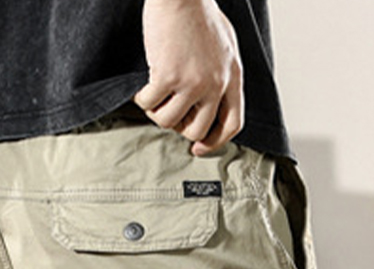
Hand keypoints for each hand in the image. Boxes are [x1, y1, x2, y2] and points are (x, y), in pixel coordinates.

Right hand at [134, 0, 243, 155]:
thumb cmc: (198, 14)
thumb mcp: (223, 47)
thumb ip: (220, 76)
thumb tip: (208, 104)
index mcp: (232, 76)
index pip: (233, 124)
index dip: (215, 142)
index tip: (198, 149)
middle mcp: (216, 83)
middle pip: (197, 130)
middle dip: (179, 127)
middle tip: (169, 111)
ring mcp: (193, 82)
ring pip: (169, 122)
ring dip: (156, 112)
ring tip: (154, 94)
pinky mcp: (169, 76)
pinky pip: (149, 105)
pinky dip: (141, 99)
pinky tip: (142, 87)